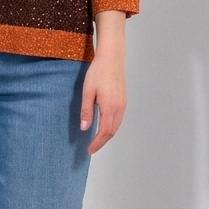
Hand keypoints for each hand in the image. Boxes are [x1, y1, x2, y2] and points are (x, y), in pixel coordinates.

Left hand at [80, 10, 126, 154]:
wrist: (112, 57)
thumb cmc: (98, 72)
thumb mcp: (87, 91)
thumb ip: (86, 111)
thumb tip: (85, 128)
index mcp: (110, 106)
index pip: (104, 132)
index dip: (97, 143)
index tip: (89, 150)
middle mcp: (119, 107)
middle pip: (112, 131)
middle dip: (102, 142)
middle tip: (92, 148)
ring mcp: (123, 103)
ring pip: (116, 125)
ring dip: (107, 135)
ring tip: (97, 140)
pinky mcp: (123, 99)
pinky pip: (118, 118)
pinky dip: (111, 126)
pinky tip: (104, 126)